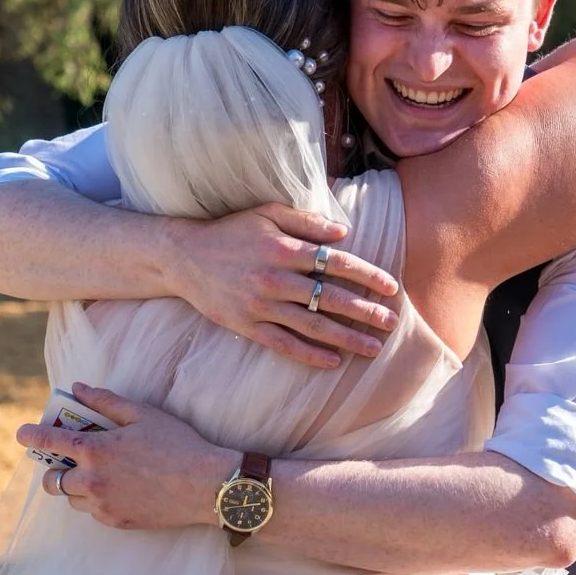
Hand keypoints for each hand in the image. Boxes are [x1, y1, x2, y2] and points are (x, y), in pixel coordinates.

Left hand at [19, 383, 234, 529]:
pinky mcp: (116, 521)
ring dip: (76, 486)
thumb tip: (78, 387)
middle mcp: (92, 481)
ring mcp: (103, 504)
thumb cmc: (178, 445)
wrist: (206, 486)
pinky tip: (120, 490)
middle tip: (67, 461)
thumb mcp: (143, 414)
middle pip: (53, 480)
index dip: (31, 436)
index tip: (21, 434)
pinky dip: (97, 501)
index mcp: (96, 450)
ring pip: (72, 498)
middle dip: (54, 469)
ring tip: (99, 475)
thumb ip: (106, 402)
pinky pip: (93, 512)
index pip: (50, 443)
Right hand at [161, 204, 400, 368]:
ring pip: (312, 325)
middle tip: (392, 322)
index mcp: (283, 248)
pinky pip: (284, 344)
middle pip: (330, 298)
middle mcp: (275, 279)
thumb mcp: (266, 213)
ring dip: (346, 338)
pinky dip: (310, 354)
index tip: (391, 287)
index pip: (336, 263)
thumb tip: (343, 233)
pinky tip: (333, 361)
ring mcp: (261, 305)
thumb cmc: (231, 232)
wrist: (184, 257)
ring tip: (373, 348)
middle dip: (365, 312)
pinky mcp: (247, 325)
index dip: (367, 275)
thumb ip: (306, 221)